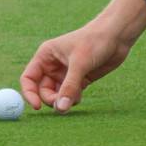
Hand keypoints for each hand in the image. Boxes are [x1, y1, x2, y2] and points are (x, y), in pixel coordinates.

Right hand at [20, 0, 145, 113]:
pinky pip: (69, 96)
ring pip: (56, 95)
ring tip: (75, 97)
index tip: (37, 106)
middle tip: (61, 105)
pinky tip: (80, 96)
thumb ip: (69, 86)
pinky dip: (72, 100)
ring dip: (63, 101)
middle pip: (42, 90)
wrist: (117, 36)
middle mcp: (53, 66)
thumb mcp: (80, 63)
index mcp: (46, 55)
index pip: (29, 78)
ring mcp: (66, 74)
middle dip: (51, 99)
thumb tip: (60, 109)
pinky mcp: (79, 80)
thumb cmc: (95, 41)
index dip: (29, 93)